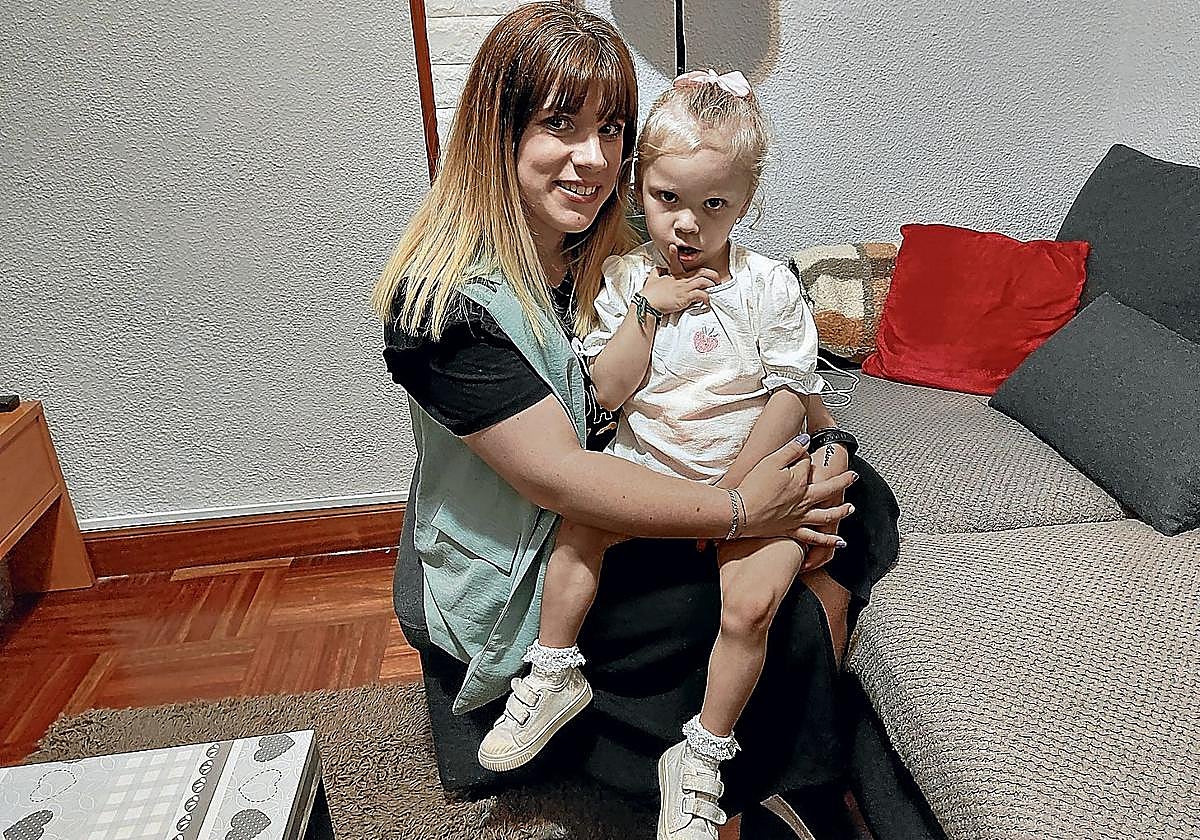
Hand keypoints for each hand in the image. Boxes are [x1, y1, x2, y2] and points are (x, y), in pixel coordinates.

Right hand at [640, 243, 717, 314]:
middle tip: (717, 279)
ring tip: (715, 289)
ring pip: (703, 282)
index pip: (685, 264)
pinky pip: (700, 295)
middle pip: (701, 272)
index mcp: (675, 275)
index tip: (698, 263)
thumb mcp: (652, 279)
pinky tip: (707, 302)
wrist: (647, 302)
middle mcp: (681, 280)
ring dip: (711, 285)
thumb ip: (657, 272)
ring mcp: (684, 288)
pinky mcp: (685, 297)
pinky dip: (706, 298)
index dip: (692, 262)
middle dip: (712, 275)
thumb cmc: (649, 294)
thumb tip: (659, 268)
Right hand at [736, 438, 856, 547]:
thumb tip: (805, 440)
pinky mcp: (792, 530)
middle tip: (853, 476)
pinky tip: (839, 543)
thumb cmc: (753, 488)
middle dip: (842, 481)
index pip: (808, 465)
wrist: (740, 513)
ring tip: (850, 508)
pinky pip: (814, 538)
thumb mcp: (770, 462)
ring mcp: (800, 517)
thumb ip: (790, 450)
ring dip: (841, 511)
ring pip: (827, 514)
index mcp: (799, 481)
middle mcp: (804, 500)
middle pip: (829, 488)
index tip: (799, 454)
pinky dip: (828, 541)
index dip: (804, 457)